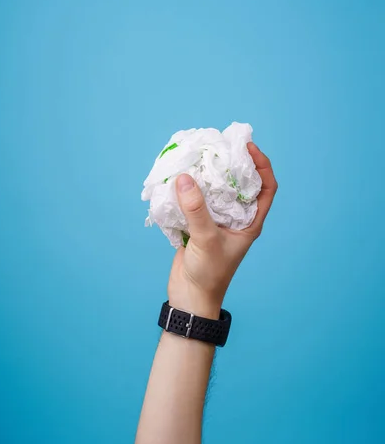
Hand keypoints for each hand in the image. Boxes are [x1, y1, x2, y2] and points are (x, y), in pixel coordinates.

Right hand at [168, 143, 277, 318]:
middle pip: (239, 184)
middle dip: (231, 164)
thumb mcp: (206, 239)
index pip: (266, 187)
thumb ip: (196, 209)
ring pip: (216, 191)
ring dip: (207, 175)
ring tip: (197, 156)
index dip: (262, 165)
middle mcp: (236, 218)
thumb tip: (185, 177)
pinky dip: (189, 189)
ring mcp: (216, 221)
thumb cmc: (209, 274)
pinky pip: (196, 201)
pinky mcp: (197, 225)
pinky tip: (179, 177)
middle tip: (218, 145)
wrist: (190, 298)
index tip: (248, 147)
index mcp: (250, 222)